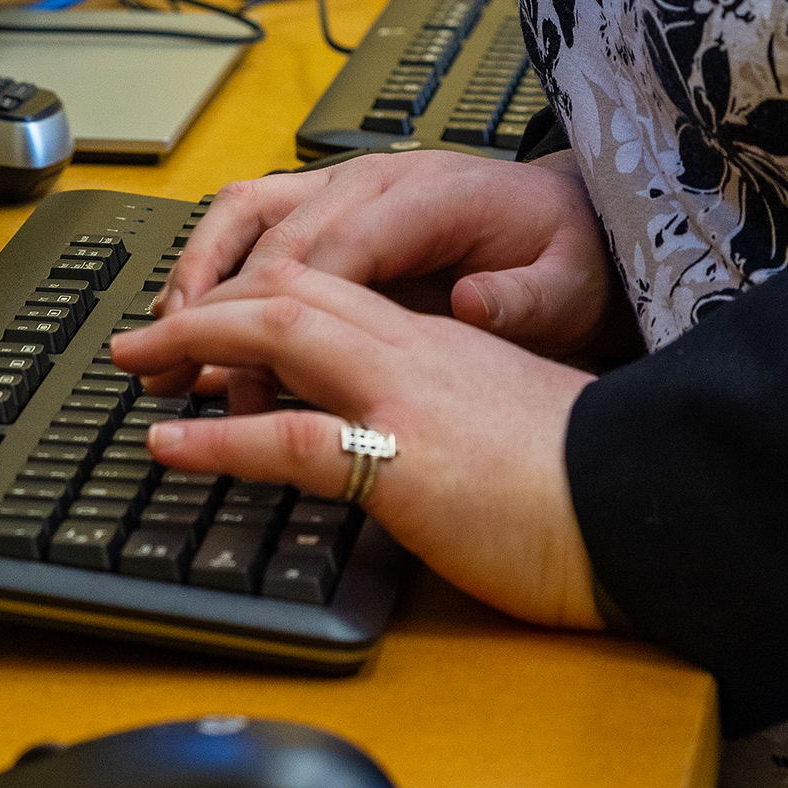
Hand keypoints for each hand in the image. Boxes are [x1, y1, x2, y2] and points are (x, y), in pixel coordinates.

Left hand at [110, 257, 604, 629]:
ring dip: (195, 344)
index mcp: (441, 338)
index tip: (211, 321)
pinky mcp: (404, 460)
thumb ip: (450, 397)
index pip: (329, 286)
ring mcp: (405, 397)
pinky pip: (289, 437)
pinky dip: (217, 440)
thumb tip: (411, 419)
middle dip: (205, 303)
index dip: (258, 293)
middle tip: (144, 337)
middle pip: (289, 289)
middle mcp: (415, 348)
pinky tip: (171, 447)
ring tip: (138, 366)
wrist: (649, 501)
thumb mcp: (505, 413)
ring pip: (279, 333)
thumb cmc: (586, 475)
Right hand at [143, 151, 620, 378]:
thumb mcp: (566, 285)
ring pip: (244, 214)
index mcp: (425, 197)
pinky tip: (188, 315)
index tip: (247, 373)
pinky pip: (252, 220)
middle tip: (172, 364)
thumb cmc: (560, 254)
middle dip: (217, 303)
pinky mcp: (330, 204)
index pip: (333, 251)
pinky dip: (212, 264)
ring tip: (162, 338)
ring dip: (196, 274)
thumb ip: (524, 302)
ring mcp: (344, 186)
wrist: (565, 216)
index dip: (281, 311)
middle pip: (274, 236)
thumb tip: (473, 305)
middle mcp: (371, 181)